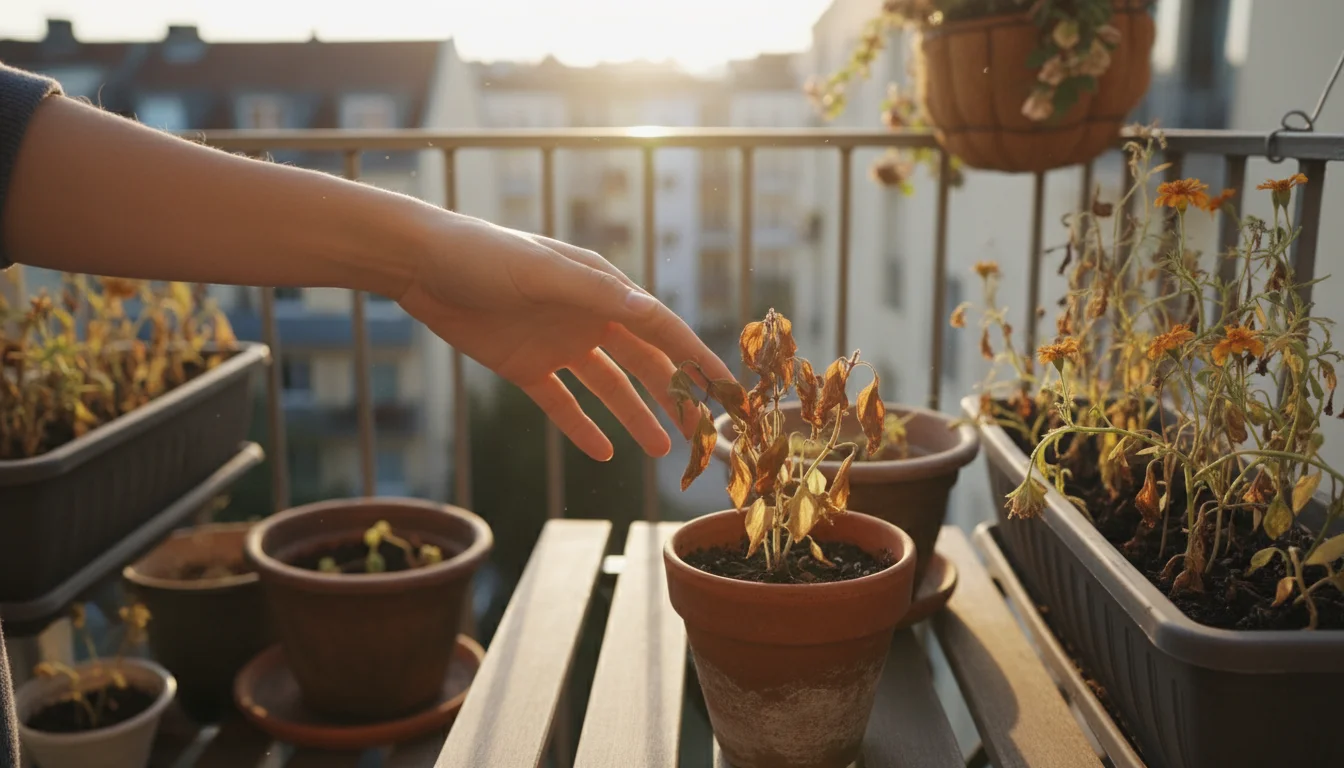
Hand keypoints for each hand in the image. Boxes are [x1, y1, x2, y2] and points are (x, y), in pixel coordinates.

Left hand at [396, 213, 732, 461]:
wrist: (420, 264)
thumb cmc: (482, 254)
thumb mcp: (540, 273)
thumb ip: (594, 295)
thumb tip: (650, 313)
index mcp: (601, 289)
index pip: (662, 329)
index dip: (697, 359)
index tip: (728, 389)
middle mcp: (588, 317)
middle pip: (643, 364)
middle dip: (675, 396)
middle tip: (702, 434)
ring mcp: (558, 344)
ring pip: (610, 388)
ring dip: (636, 417)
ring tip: (662, 450)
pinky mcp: (525, 367)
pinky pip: (562, 404)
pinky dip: (582, 427)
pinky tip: (604, 453)